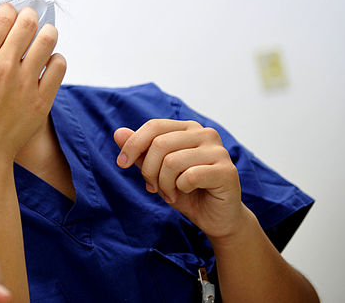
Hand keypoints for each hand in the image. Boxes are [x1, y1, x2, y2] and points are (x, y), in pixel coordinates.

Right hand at [0, 4, 65, 163]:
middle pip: (28, 22)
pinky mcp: (41, 98)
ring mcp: (26, 82)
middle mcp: (5, 65)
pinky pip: (59, 66)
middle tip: (27, 21)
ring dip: (46, 33)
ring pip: (48, 39)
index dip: (7, 10)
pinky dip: (55, 59)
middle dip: (29, 16)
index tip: (6, 16)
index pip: (4, 16)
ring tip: (41, 36)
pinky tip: (47, 62)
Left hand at [114, 119, 244, 238]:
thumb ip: (140, 152)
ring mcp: (218, 151)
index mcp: (188, 128)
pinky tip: (185, 193)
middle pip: (160, 144)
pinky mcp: (227, 171)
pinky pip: (190, 176)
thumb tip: (118, 132)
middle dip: (149, 170)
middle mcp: (205, 134)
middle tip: (153, 187)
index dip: (133, 144)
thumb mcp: (157, 171)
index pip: (154, 126)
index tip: (122, 164)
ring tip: (170, 193)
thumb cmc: (186, 192)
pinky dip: (180, 188)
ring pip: (172, 161)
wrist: (215, 218)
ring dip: (164, 183)